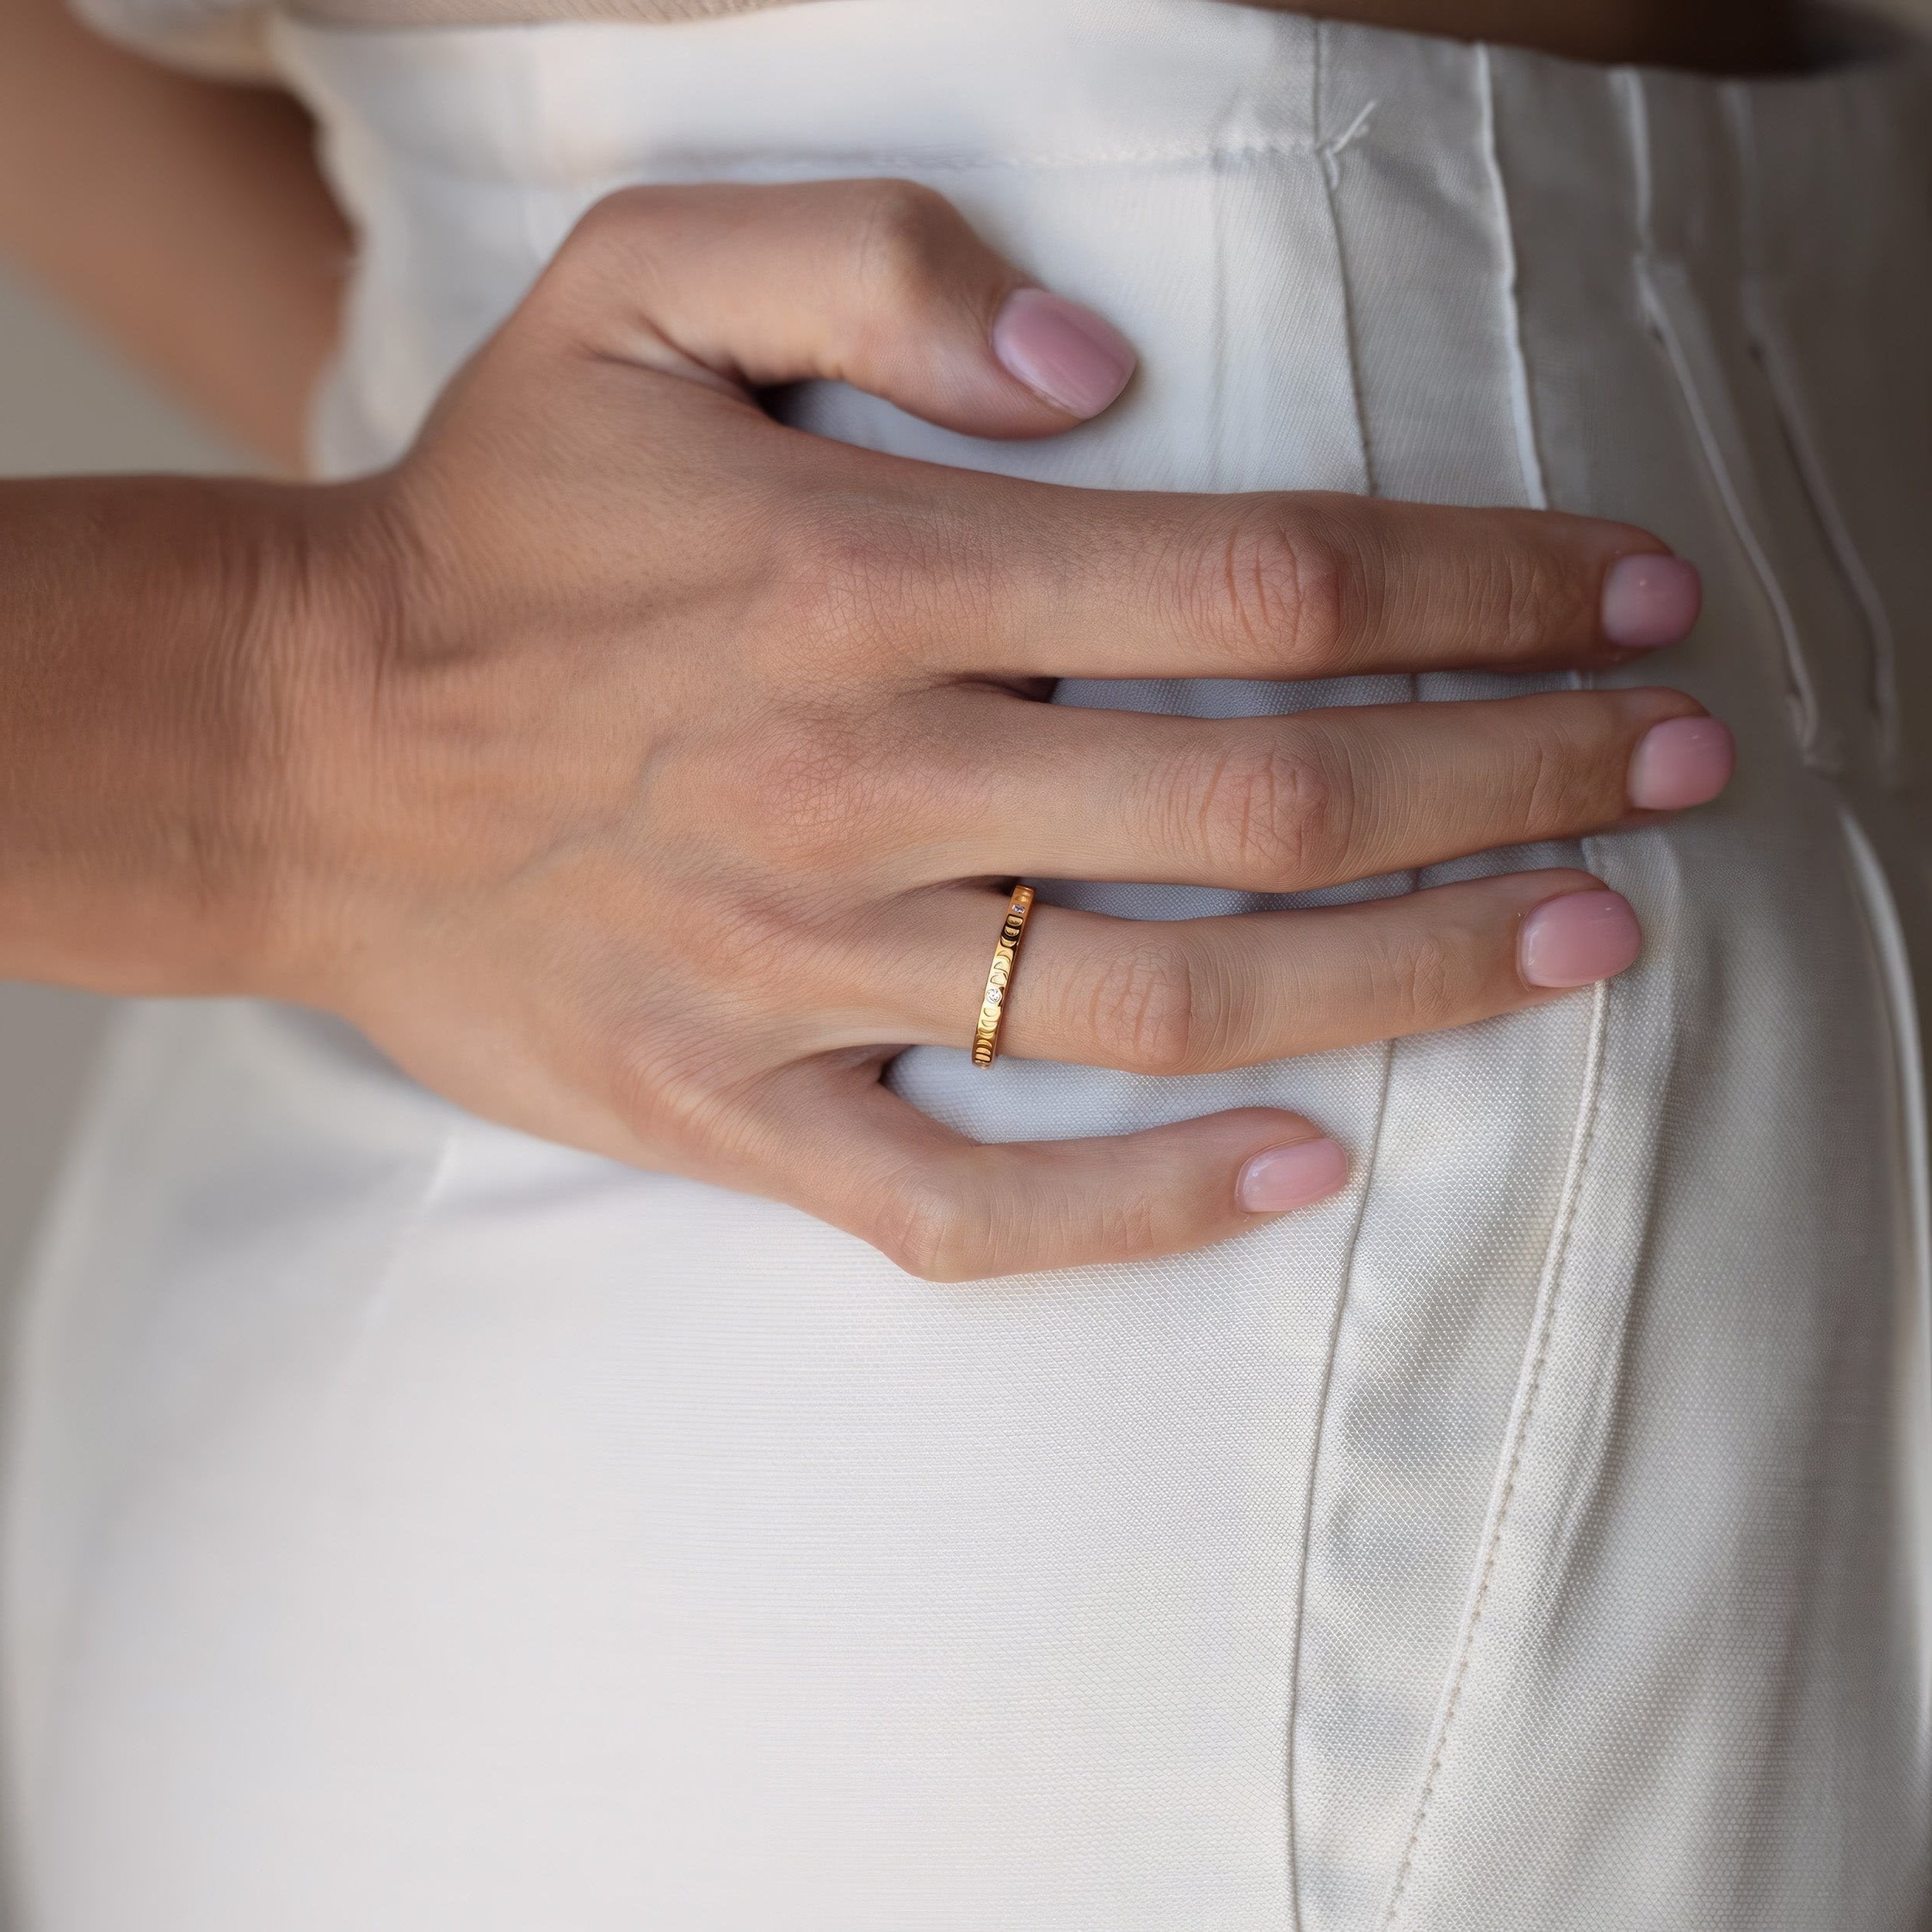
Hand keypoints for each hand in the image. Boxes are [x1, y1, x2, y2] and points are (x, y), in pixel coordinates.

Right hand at [278, 180, 1725, 1278]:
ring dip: (1409, 976)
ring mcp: (801, 973)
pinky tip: (1301, 1169)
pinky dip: (1144, 1205)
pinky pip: (969, 1204)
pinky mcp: (741, 1111)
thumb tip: (1108, 364)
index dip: (1484, 587)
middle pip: (1268, 798)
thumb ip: (876, 267)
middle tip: (1683, 771)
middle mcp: (861, 785)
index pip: (1264, 580)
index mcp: (865, 579)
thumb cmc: (493, 522)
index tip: (1631, 602)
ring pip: (1168, 1001)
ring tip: (1589, 938)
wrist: (305, 756)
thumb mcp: (636, 289)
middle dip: (1514, 775)